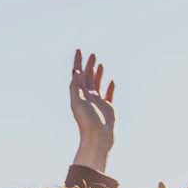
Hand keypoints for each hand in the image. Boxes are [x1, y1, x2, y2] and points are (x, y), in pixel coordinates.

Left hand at [68, 49, 115, 171]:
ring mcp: (98, 102)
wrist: (98, 137)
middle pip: (88, 78)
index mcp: (79, 94)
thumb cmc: (87, 121)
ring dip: (98, 74)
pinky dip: (110, 87)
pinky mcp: (108, 108)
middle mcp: (88, 97)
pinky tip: (112, 81)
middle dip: (89, 65)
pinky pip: (109, 94)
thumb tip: (75, 72)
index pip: (77, 75)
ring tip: (100, 64)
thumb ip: (76, 87)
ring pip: (98, 84)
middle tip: (92, 54)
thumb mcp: (78, 102)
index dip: (78, 62)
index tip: (78, 51)